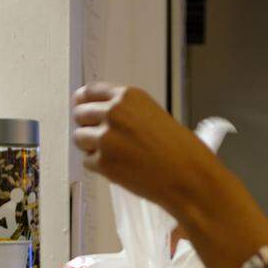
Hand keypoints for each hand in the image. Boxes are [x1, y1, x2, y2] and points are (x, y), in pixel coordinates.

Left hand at [72, 82, 225, 217]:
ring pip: (79, 138)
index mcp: (128, 97)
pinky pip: (87, 161)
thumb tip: (100, 116)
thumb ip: (127, 112)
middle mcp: (113, 113)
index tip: (81, 106)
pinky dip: (98, 166)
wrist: (188, 177)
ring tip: (112, 155)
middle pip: (80, 114)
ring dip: (90, 146)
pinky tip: (119, 168)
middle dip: (87, 125)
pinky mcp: (102, 163)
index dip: (83, 101)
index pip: (90, 91)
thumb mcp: (154, 116)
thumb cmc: (180, 150)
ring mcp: (105, 138)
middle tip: (100, 137)